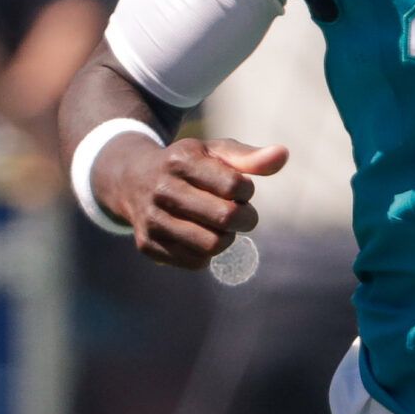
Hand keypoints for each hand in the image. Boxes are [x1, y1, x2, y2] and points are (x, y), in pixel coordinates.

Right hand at [96, 135, 286, 269]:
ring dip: (227, 238)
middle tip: (243, 214)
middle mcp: (162, 190)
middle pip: (225, 218)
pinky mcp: (147, 244)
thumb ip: (249, 156)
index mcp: (181, 160)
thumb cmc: (187, 165)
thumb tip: (283, 156)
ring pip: (211, 244)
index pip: (234, 185)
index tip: (243, 188)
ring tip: (222, 226)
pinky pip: (195, 262)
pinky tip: (201, 235)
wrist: (131, 180)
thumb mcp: (214, 151)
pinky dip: (207, 253)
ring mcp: (152, 219)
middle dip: (245, 218)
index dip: (247, 190)